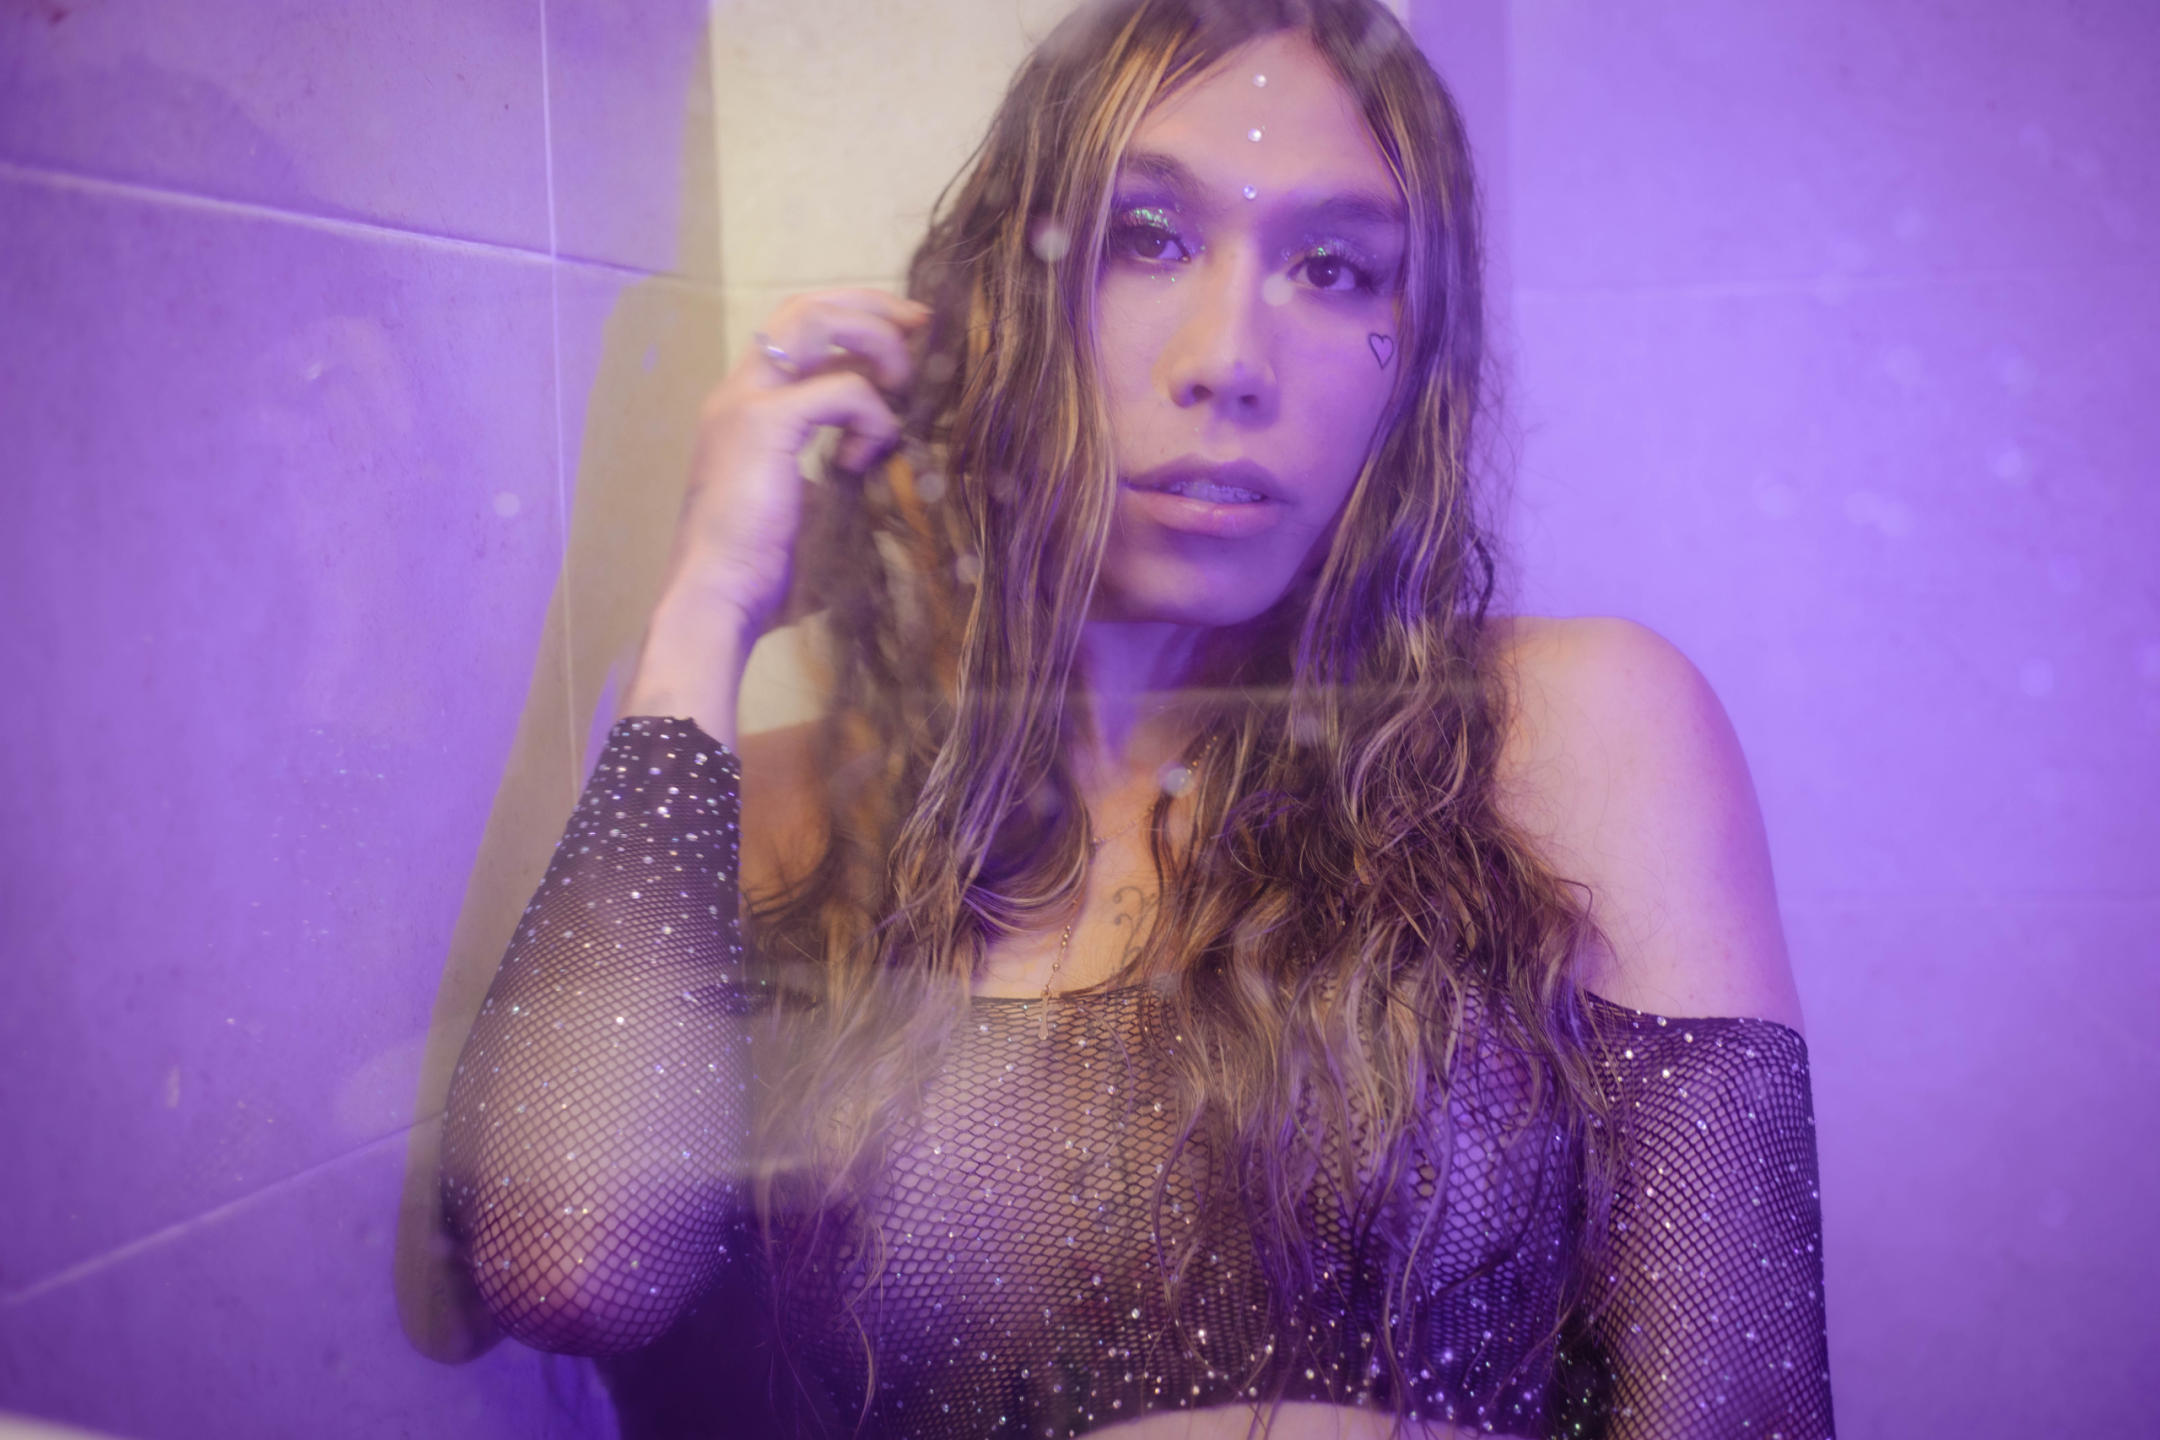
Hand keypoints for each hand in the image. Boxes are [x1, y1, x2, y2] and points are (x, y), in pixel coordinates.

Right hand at [660, 287, 929, 643]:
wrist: (716, 601)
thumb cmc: (760, 577)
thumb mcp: (811, 510)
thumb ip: (838, 476)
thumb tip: (889, 472)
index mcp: (745, 410)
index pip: (797, 331)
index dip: (855, 319)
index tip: (908, 334)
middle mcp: (738, 392)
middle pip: (806, 306)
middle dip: (871, 306)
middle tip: (922, 322)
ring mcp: (745, 403)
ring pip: (815, 321)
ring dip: (874, 341)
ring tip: (903, 385)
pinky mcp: (763, 423)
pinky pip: (841, 388)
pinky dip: (871, 414)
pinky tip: (865, 457)